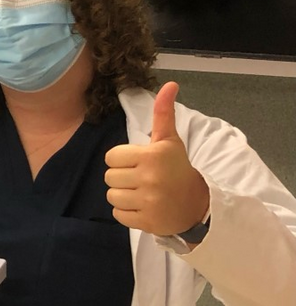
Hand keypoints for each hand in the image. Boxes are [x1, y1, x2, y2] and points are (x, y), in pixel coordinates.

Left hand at [104, 82, 209, 235]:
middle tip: (141, 179)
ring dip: (123, 195)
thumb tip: (170, 83)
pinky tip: (143, 206)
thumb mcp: (170, 141)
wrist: (197, 204)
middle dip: (122, 177)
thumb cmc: (177, 168)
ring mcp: (148, 202)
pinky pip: (118, 214)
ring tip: (142, 193)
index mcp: (152, 156)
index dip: (122, 160)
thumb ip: (163, 113)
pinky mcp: (146, 221)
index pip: (111, 157)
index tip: (139, 163)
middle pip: (109, 176)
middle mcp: (150, 178)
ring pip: (111, 196)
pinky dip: (127, 212)